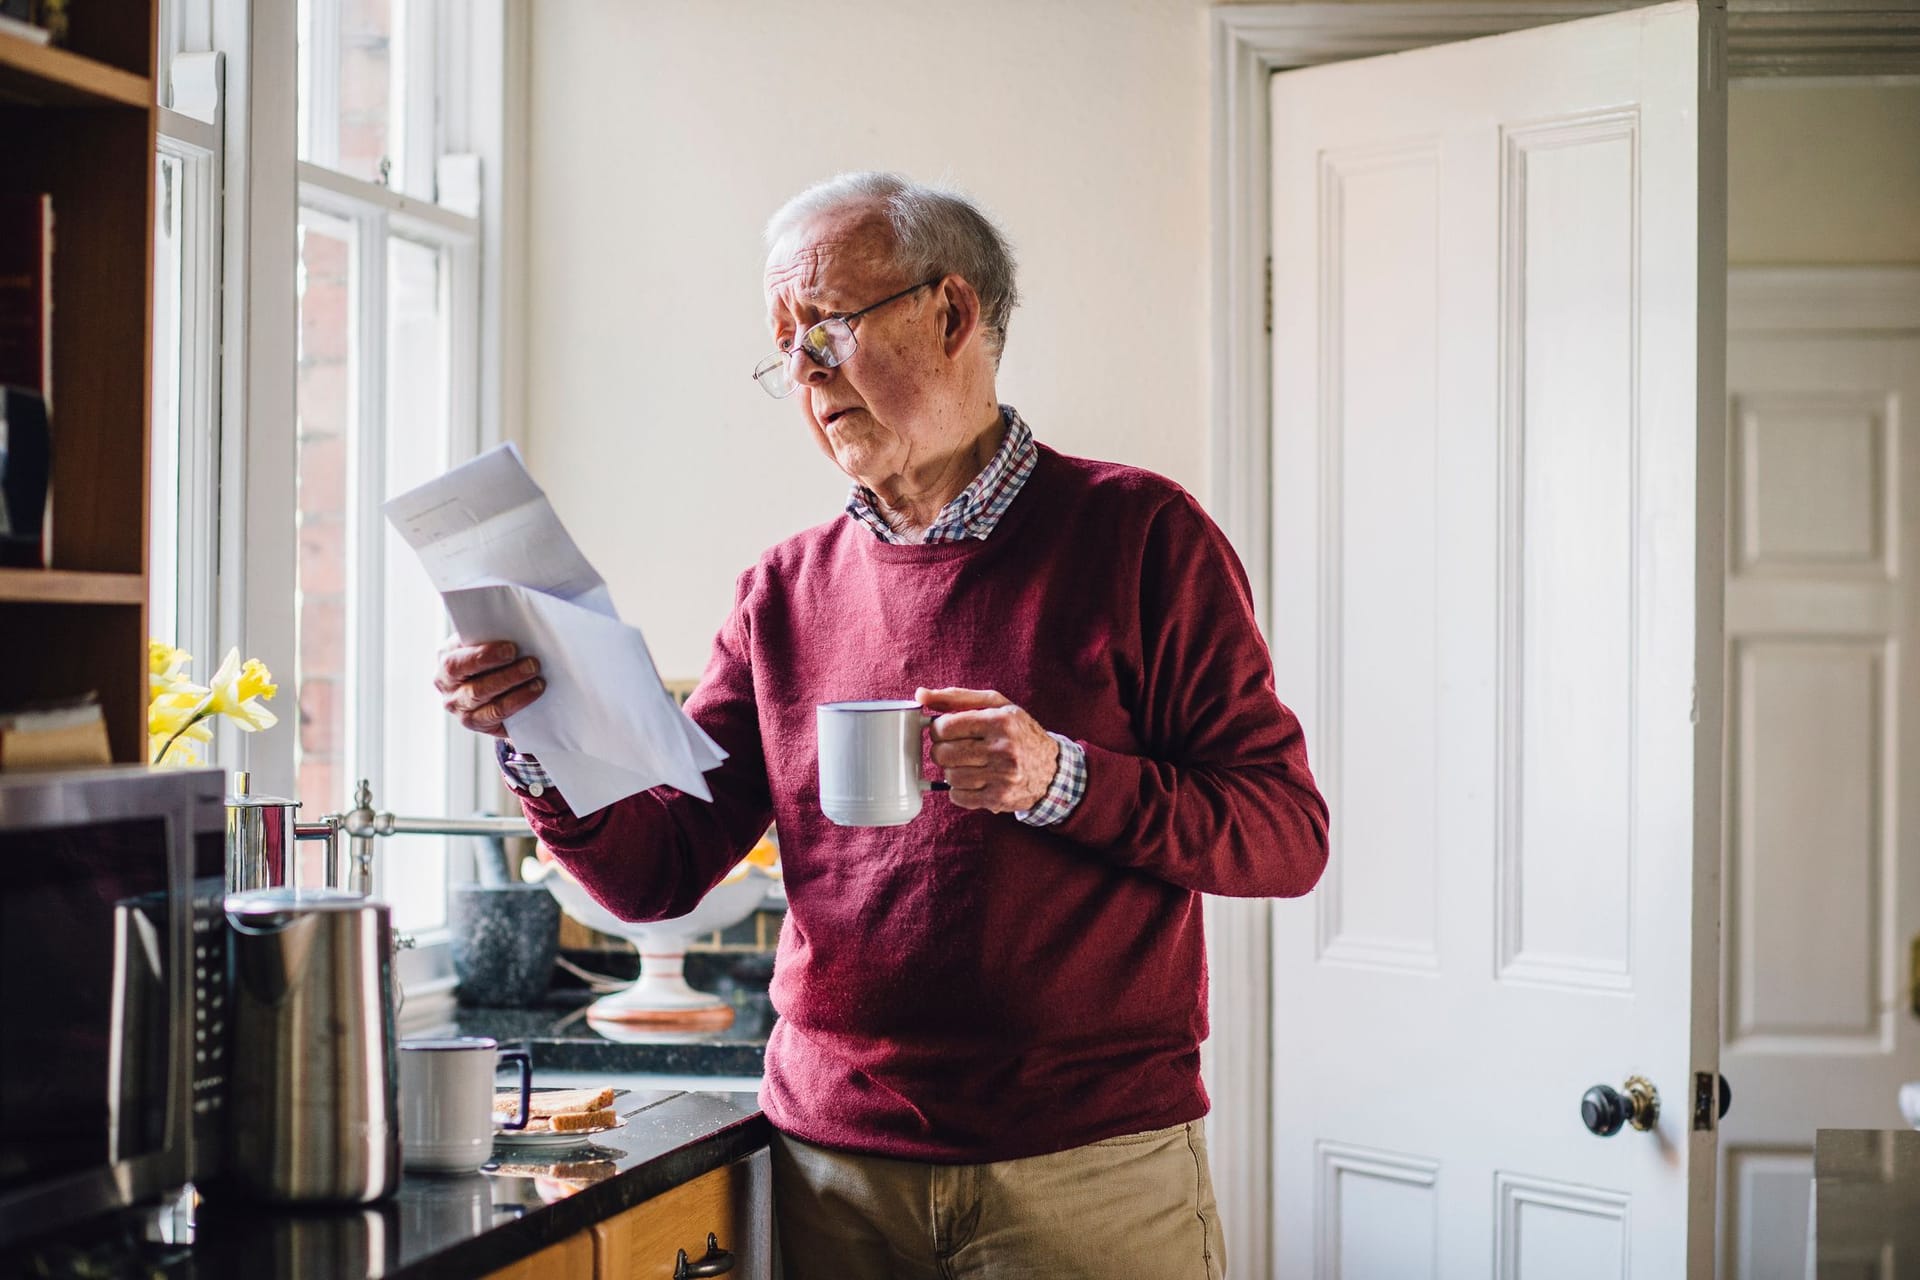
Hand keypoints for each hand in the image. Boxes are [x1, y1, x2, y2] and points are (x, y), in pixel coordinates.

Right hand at [435, 639, 544, 737]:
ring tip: (538, 680)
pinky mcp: (475, 722)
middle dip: (507, 676)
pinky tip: (533, 693)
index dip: (483, 657)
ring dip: (516, 691)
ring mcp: (459, 707)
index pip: (456, 662)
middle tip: (532, 664)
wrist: (488, 677)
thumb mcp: (482, 640)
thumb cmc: (486, 653)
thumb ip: (490, 635)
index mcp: (445, 658)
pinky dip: (517, 703)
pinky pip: (495, 716)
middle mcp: (446, 686)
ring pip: (487, 702)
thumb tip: (517, 632)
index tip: (511, 649)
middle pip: (474, 686)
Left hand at [918, 686, 1059, 813]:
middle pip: (944, 753)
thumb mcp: (996, 705)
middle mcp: (1003, 749)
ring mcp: (1002, 776)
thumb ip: (957, 697)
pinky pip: (958, 796)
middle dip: (941, 750)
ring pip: (949, 776)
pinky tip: (972, 779)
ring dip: (950, 770)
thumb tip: (921, 694)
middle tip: (952, 748)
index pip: (946, 726)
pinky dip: (958, 789)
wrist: (1052, 770)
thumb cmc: (1019, 732)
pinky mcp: (999, 798)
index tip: (943, 731)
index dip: (937, 729)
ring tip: (965, 764)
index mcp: (1000, 721)